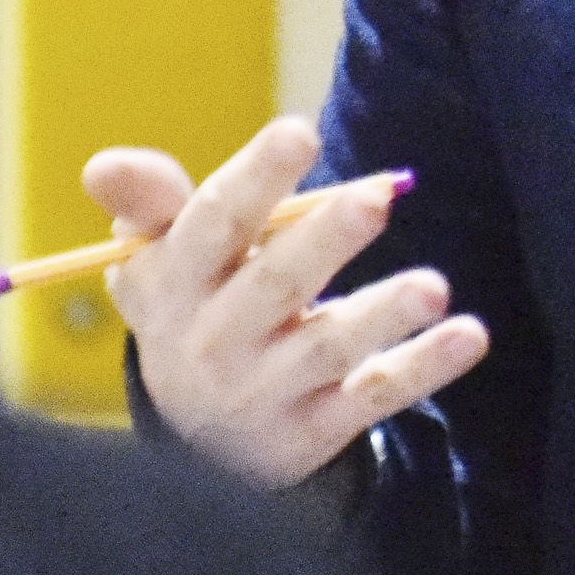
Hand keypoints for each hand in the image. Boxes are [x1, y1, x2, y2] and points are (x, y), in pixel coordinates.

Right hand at [84, 115, 488, 489]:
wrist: (195, 443)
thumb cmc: (194, 310)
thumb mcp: (162, 261)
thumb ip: (151, 204)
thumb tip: (103, 165)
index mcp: (175, 284)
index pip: (212, 226)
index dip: (254, 179)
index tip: (301, 131)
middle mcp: (215, 341)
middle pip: (274, 285)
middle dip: (323, 241)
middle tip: (376, 198)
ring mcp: (265, 391)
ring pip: (326, 348)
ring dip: (380, 316)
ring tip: (433, 288)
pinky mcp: (313, 432)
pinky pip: (372, 397)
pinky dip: (424, 369)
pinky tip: (470, 336)